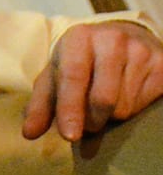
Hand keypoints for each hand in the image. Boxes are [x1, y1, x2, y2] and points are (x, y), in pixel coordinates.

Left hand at [23, 21, 162, 139]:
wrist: (122, 39)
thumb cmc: (81, 63)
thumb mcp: (55, 77)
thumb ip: (40, 106)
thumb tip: (29, 133)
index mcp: (79, 37)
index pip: (73, 78)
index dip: (70, 109)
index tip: (70, 136)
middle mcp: (113, 39)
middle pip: (102, 100)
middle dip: (91, 121)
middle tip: (87, 123)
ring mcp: (142, 50)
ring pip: (124, 107)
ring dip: (111, 117)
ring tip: (106, 103)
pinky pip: (145, 105)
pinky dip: (132, 111)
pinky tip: (127, 96)